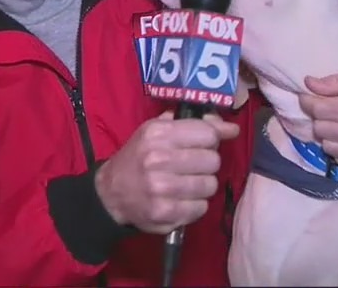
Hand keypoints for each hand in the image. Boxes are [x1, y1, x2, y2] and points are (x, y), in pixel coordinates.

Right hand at [94, 111, 238, 233]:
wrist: (109, 193)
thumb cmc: (138, 157)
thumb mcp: (156, 131)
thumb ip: (191, 125)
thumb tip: (228, 127)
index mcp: (158, 134)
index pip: (208, 133)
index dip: (214, 137)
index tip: (215, 140)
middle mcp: (159, 159)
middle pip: (213, 160)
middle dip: (208, 162)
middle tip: (195, 165)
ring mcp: (161, 188)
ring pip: (210, 184)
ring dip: (204, 185)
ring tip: (189, 183)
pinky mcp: (164, 212)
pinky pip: (201, 207)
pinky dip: (197, 204)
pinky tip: (183, 199)